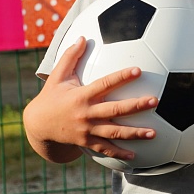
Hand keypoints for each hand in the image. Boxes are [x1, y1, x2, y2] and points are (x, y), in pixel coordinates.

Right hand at [23, 36, 157, 160]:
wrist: (38, 126)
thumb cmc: (52, 96)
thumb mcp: (57, 76)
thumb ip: (71, 57)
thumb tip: (83, 37)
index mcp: (81, 96)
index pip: (105, 84)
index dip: (121, 77)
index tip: (138, 70)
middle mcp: (86, 114)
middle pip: (114, 110)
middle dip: (136, 106)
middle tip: (155, 101)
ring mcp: (87, 131)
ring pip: (114, 133)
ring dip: (134, 133)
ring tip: (154, 133)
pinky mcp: (87, 143)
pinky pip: (105, 149)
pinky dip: (119, 154)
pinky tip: (135, 156)